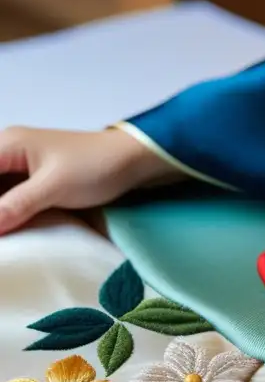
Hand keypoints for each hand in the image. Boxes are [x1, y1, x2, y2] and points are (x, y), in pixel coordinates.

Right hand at [0, 126, 182, 234]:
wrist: (134, 162)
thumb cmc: (96, 166)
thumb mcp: (53, 187)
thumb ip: (14, 206)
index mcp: (7, 145)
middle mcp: (8, 153)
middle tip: (3, 233)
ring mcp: (21, 168)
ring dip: (1, 214)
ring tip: (7, 237)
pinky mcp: (34, 183)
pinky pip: (8, 199)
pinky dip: (6, 214)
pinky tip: (8, 231)